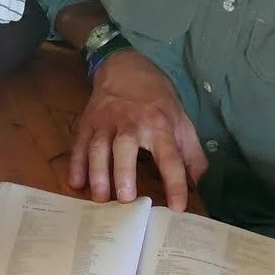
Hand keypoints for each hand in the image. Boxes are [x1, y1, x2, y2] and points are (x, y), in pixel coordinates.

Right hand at [69, 50, 206, 209]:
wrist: (125, 67)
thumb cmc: (156, 98)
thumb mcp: (181, 119)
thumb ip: (191, 152)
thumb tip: (199, 181)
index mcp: (159, 124)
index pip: (170, 157)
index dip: (175, 182)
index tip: (177, 207)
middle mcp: (131, 122)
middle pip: (125, 148)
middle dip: (124, 173)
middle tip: (125, 200)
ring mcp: (106, 122)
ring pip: (98, 147)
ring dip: (98, 173)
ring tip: (100, 198)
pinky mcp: (88, 122)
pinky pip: (80, 144)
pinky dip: (76, 164)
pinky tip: (76, 183)